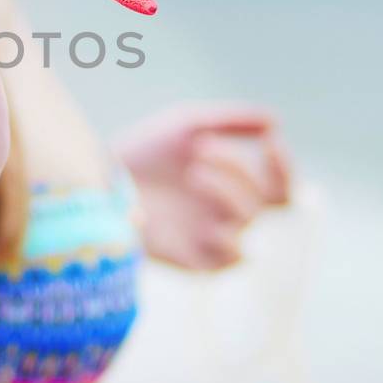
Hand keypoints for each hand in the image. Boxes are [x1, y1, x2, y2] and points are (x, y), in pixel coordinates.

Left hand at [113, 102, 292, 270]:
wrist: (98, 178)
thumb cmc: (145, 153)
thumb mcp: (186, 126)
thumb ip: (231, 121)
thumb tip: (276, 121)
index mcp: (235, 188)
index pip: (281, 188)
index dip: (285, 168)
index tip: (271, 142)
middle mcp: (229, 217)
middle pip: (265, 202)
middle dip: (237, 169)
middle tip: (201, 147)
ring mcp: (213, 240)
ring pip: (247, 226)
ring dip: (230, 194)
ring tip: (194, 172)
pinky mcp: (194, 261)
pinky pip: (228, 259)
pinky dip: (226, 238)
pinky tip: (204, 217)